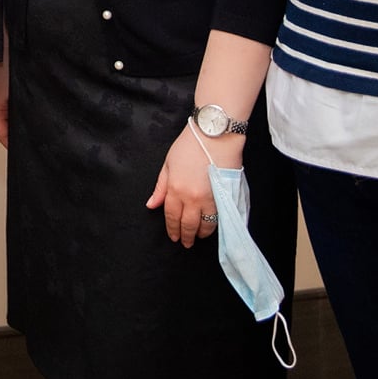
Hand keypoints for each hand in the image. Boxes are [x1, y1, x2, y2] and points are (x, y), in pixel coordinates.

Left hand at [146, 124, 235, 249]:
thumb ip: (161, 187)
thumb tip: (152, 205)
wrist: (214, 135)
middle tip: (186, 243)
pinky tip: (212, 226)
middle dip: (186, 236)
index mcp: (175, 189)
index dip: (172, 229)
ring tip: (199, 236)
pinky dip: (215, 224)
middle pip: (188, 224)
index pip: (172, 216)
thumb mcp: (168, 164)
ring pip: (205, 224)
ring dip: (201, 233)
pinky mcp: (225, 196)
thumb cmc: (189, 145)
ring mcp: (210, 198)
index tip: (174, 237)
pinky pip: (219, 217)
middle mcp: (191, 198)